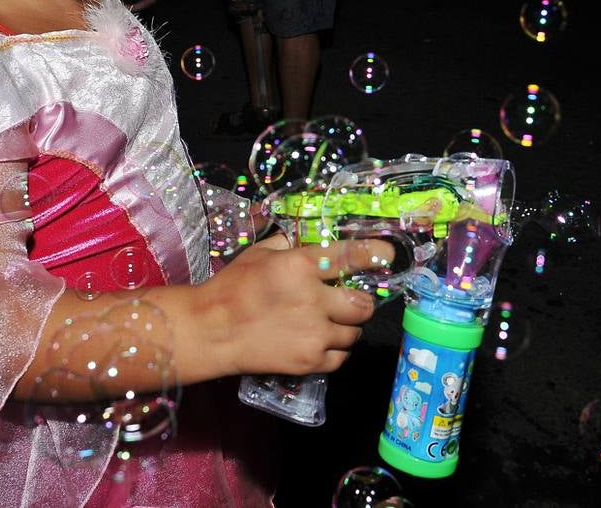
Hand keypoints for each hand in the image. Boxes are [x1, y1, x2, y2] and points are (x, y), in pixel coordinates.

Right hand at [199, 233, 390, 376]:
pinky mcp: (310, 361)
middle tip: (348, 301)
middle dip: (360, 302)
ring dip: (346, 327)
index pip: (350, 256)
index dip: (374, 254)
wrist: (212, 331)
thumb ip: (290, 245)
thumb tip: (312, 239)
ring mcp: (314, 334)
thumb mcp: (259, 253)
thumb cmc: (232, 287)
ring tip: (327, 323)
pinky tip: (319, 341)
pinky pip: (341, 357)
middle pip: (363, 304)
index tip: (388, 254)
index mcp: (300, 266)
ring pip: (354, 333)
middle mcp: (313, 300)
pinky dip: (335, 349)